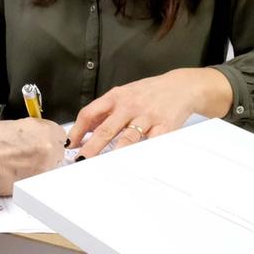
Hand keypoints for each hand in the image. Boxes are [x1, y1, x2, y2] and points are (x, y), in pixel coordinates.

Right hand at [0, 117, 68, 195]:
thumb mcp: (13, 125)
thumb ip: (31, 130)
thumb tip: (33, 134)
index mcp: (44, 130)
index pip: (59, 133)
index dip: (47, 136)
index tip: (39, 139)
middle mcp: (48, 149)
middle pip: (57, 150)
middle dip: (46, 151)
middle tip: (27, 151)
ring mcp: (44, 168)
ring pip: (50, 166)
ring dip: (40, 165)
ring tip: (19, 163)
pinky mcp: (36, 184)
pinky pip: (39, 178)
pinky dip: (32, 176)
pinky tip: (17, 172)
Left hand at [68, 68, 232, 157]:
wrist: (181, 86)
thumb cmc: (149, 93)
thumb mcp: (124, 94)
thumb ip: (104, 111)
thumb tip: (83, 130)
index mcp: (116, 97)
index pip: (90, 113)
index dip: (78, 130)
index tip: (71, 144)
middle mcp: (129, 106)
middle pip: (105, 130)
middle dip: (90, 148)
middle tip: (80, 161)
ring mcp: (147, 117)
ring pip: (127, 139)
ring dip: (112, 155)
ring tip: (101, 167)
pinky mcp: (163, 127)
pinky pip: (150, 144)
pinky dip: (141, 156)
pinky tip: (132, 166)